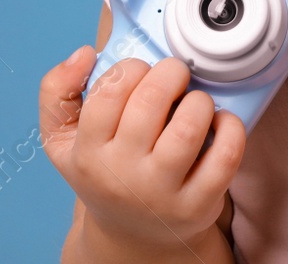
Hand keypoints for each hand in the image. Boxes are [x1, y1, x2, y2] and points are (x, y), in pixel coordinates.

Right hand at [39, 46, 243, 256]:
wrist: (131, 234)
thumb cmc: (101, 171)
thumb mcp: (62, 139)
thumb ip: (57, 90)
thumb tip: (83, 54)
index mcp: (88, 154)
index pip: (110, 91)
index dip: (132, 68)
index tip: (141, 72)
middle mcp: (123, 176)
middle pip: (151, 100)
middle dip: (170, 73)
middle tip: (175, 76)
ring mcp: (162, 193)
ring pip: (189, 124)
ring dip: (199, 99)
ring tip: (193, 102)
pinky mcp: (199, 204)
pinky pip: (226, 154)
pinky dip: (230, 127)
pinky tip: (218, 123)